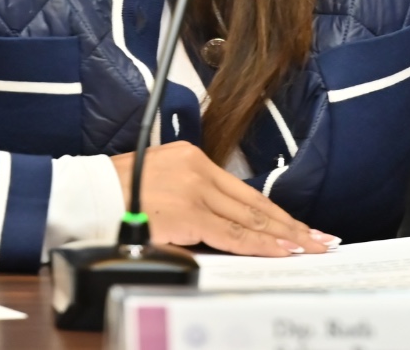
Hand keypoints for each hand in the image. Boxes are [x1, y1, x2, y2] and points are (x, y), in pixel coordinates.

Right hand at [110, 141, 333, 256]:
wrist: (88, 195)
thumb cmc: (114, 193)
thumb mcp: (157, 181)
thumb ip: (189, 197)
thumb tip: (215, 222)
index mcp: (192, 158)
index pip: (244, 191)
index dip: (274, 211)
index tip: (298, 225)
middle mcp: (198, 170)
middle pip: (255, 203)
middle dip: (291, 225)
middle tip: (321, 238)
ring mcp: (195, 192)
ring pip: (250, 219)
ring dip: (284, 236)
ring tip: (311, 247)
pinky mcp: (189, 213)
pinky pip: (232, 234)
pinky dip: (261, 244)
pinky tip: (282, 251)